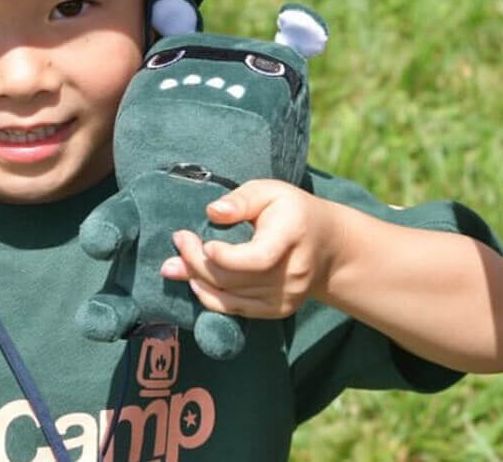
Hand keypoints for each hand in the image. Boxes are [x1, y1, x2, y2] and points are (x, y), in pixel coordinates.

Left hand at [159, 179, 341, 318]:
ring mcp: (286, 296)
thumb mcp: (271, 191)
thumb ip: (242, 199)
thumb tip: (213, 212)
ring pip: (230, 297)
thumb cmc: (292, 212)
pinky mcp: (278, 310)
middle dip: (197, 262)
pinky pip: (236, 310)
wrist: (328, 247)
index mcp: (292, 236)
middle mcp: (292, 272)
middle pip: (235, 278)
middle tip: (178, 241)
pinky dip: (210, 297)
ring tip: (174, 263)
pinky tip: (194, 280)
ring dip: (196, 280)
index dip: (226, 257)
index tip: (202, 243)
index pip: (258, 258)